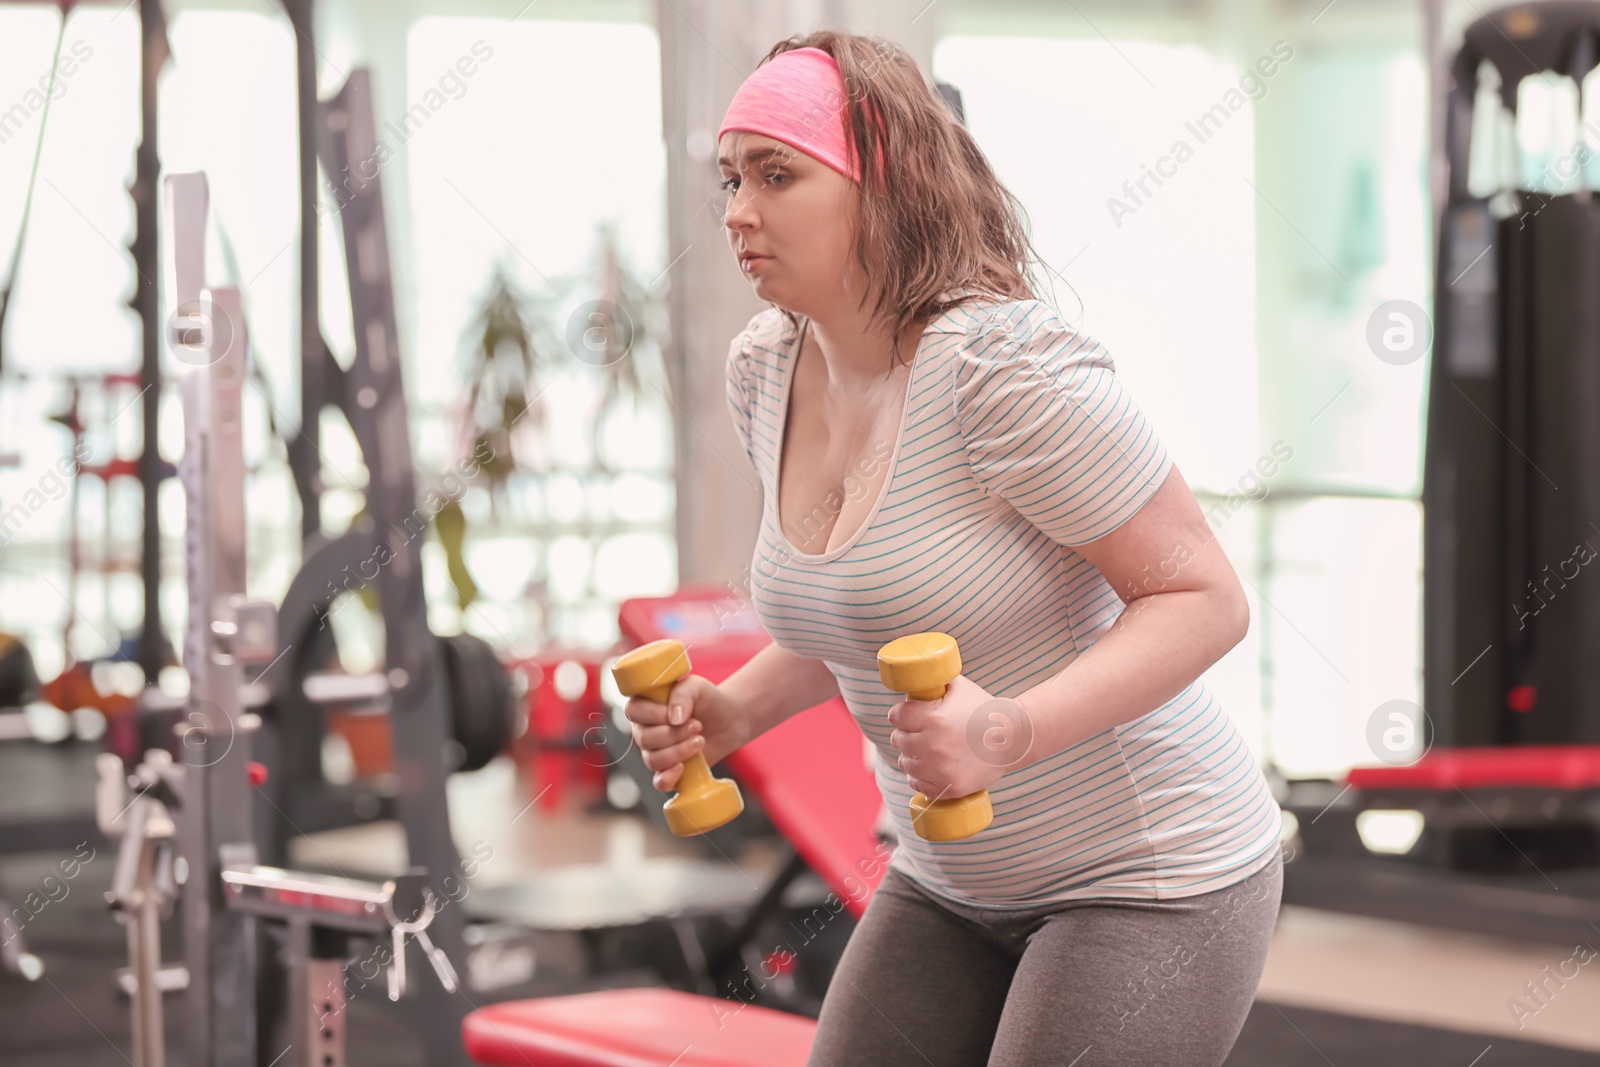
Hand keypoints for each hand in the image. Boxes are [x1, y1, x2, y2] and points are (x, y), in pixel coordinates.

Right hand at [624, 673, 750, 792]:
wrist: (728, 720)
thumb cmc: (707, 699)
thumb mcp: (696, 687)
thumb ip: (682, 695)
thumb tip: (674, 719)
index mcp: (645, 706)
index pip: (633, 711)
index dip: (655, 715)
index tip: (680, 716)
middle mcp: (644, 730)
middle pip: (645, 739)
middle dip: (674, 734)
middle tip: (697, 726)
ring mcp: (655, 752)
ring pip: (653, 760)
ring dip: (679, 751)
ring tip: (700, 740)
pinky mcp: (669, 770)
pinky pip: (659, 782)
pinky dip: (668, 778)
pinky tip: (683, 767)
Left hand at [887, 673, 1024, 799]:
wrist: (1013, 738)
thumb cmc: (984, 710)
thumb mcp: (959, 687)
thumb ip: (935, 680)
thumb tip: (914, 673)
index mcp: (934, 718)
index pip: (897, 716)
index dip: (899, 714)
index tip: (904, 715)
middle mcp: (933, 745)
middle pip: (898, 739)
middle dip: (904, 733)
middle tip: (915, 732)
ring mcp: (941, 769)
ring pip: (906, 763)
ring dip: (910, 756)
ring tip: (922, 750)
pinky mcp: (949, 788)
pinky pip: (918, 784)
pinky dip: (919, 777)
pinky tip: (927, 769)